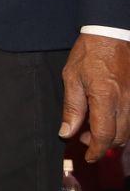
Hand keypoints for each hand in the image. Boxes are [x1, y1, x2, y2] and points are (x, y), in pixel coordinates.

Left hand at [60, 33, 129, 161]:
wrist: (111, 35)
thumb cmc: (89, 54)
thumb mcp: (72, 78)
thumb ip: (72, 108)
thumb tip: (66, 132)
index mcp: (105, 98)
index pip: (104, 135)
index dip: (95, 150)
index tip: (87, 156)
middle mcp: (126, 102)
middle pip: (120, 137)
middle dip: (103, 144)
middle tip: (84, 138)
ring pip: (129, 130)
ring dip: (113, 135)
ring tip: (93, 127)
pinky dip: (122, 124)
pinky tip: (107, 117)